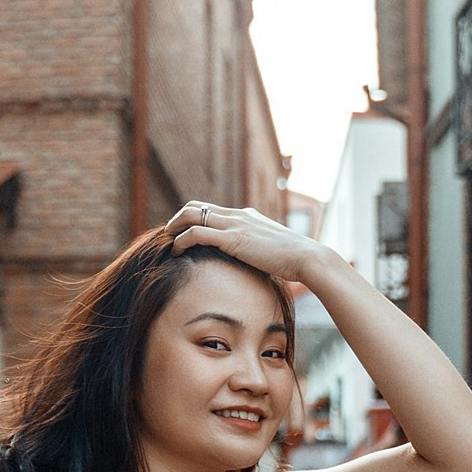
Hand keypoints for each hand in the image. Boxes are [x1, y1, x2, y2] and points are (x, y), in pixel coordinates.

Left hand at [164, 201, 326, 286]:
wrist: (306, 258)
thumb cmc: (292, 261)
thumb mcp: (270, 251)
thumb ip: (256, 252)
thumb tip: (251, 266)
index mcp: (246, 216)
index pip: (211, 209)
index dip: (192, 219)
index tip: (181, 234)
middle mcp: (238, 215)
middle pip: (196, 205)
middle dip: (177, 218)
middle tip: (167, 235)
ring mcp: (235, 224)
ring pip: (191, 214)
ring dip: (174, 227)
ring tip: (165, 242)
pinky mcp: (233, 238)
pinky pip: (197, 233)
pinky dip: (181, 240)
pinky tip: (176, 252)